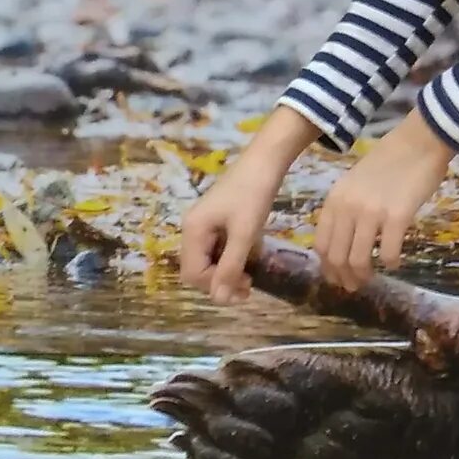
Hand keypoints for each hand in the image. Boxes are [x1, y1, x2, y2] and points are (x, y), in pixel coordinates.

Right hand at [179, 108, 316, 303]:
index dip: (215, 287)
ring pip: (209, 260)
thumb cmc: (254, 194)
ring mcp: (204, 224)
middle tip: (249, 286)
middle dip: (221, 281)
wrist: (266, 160)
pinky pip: (218, 248)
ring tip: (252, 276)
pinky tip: (251, 256)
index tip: (245, 290)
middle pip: (198, 269)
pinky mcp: (217, 220)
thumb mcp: (245, 233)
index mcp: (193, 231)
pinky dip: (232, 257)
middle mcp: (192, 228)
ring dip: (228, 271)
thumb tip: (218, 299)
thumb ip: (230, 267)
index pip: (193, 274)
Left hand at [312, 108, 455, 292]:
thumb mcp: (354, 183)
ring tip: (373, 277)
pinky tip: (395, 262)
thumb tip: (344, 243)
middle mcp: (348, 208)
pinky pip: (389, 252)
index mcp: (335, 200)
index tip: (337, 277)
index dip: (327, 267)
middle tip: (355, 285)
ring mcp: (372, 213)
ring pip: (358, 259)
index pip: (321, 245)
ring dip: (364, 275)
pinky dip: (391, 262)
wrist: (417, 142)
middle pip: (337, 256)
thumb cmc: (389, 161)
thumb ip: (345, 209)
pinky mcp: (397, 217)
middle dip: (345, 277)